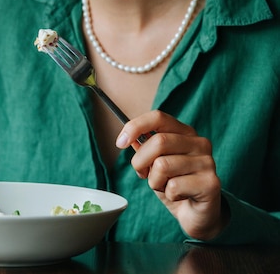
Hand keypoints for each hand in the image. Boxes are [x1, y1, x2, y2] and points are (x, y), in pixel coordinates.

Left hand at [115, 110, 227, 239]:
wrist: (197, 214)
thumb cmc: (174, 185)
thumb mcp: (154, 163)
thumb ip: (144, 148)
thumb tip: (127, 138)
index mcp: (185, 133)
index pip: (158, 117)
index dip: (135, 127)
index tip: (119, 143)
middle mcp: (199, 143)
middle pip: (158, 141)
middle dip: (140, 161)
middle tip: (144, 174)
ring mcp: (207, 162)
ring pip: (162, 165)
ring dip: (155, 181)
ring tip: (166, 186)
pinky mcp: (211, 183)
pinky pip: (173, 186)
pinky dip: (168, 194)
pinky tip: (179, 196)